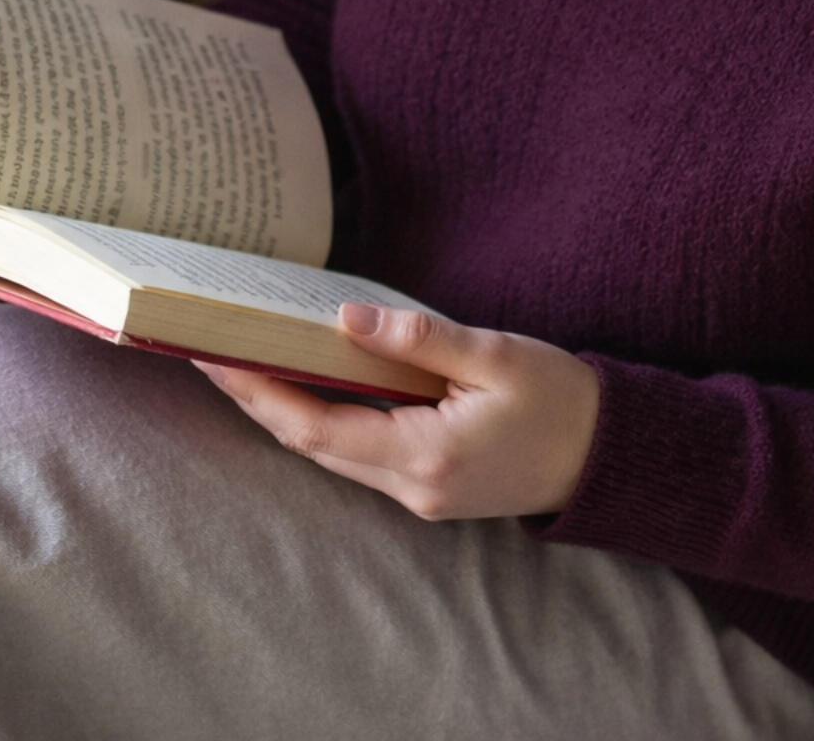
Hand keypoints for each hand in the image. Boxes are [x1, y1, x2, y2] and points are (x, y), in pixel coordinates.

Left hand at [192, 303, 600, 520]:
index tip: (216, 356)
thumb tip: (346, 318)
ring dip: (283, 411)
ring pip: (329, 453)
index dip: (259, 393)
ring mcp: (418, 495)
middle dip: (256, 399)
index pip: (316, 426)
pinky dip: (321, 420)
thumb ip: (420, 338)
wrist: (606, 456)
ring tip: (241, 362)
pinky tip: (305, 385)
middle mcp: (412, 487)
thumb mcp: (495, 354)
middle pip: (310, 444)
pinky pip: (356, 453)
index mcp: (425, 455)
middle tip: (207, 350)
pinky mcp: (427, 488)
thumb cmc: (558, 398)